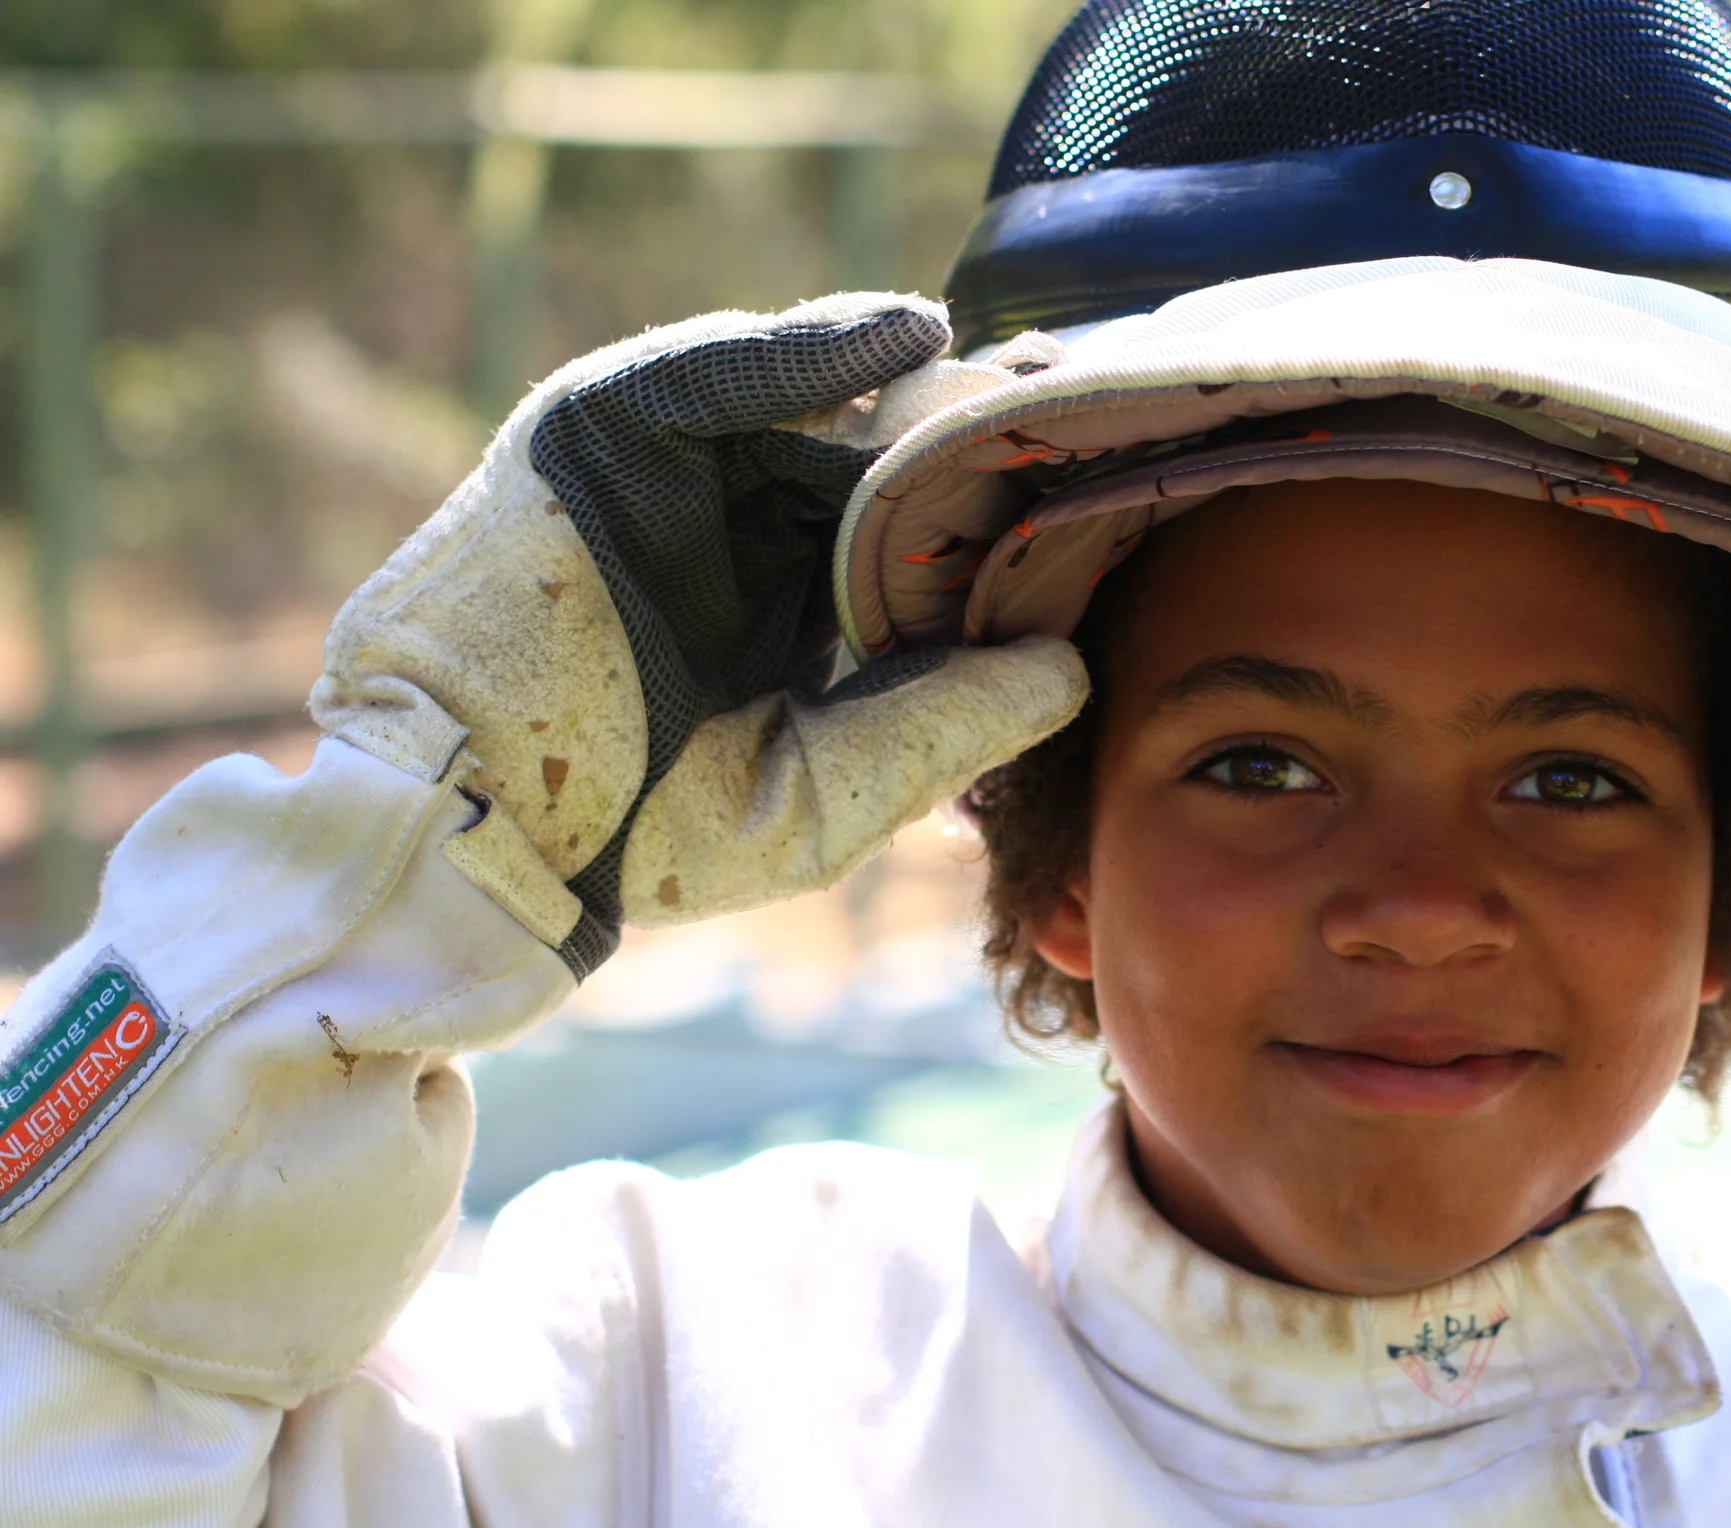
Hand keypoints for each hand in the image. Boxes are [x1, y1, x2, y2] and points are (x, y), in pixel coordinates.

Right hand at [314, 294, 1086, 974]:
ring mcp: (675, 473)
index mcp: (795, 610)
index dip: (1006, 515)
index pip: (921, 539)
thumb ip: (945, 723)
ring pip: (820, 403)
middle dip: (983, 435)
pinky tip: (913, 339)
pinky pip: (718, 370)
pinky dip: (808, 350)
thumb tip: (1075, 664)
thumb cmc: (642, 835)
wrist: (472, 829)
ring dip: (923, 387)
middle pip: (885, 455)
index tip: (1108, 496)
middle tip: (1095, 410)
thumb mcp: (829, 789)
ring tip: (1028, 378)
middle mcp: (745, 529)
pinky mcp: (603, 430)